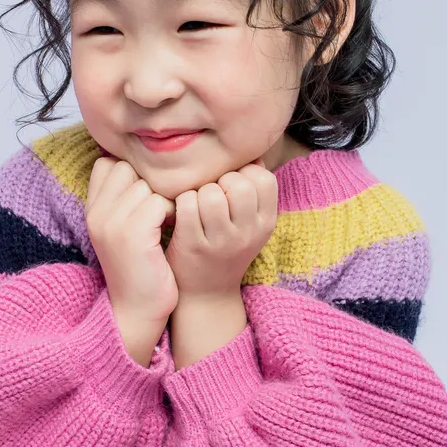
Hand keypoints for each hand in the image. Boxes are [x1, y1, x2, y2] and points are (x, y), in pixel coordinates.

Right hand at [86, 157, 177, 363]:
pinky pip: (159, 202)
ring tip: (163, 223)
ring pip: (146, 185)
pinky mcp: (133, 234)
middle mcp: (96, 214)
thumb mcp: (120, 231)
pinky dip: (170, 213)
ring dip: (162, 201)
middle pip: (127, 168)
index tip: (142, 199)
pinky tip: (169, 230)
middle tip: (156, 211)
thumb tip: (144, 167)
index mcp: (90, 210)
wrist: (137, 310)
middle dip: (147, 185)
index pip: (107, 164)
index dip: (130, 175)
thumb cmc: (138, 268)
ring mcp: (112, 223)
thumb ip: (122, 199)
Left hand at [165, 160, 277, 302]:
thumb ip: (252, 190)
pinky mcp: (192, 245)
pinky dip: (180, 202)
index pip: (263, 179)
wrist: (205, 294)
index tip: (230, 189)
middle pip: (238, 183)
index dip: (243, 175)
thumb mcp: (249, 223)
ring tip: (195, 206)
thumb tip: (250, 152)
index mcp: (266, 222)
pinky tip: (180, 213)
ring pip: (211, 192)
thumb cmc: (224, 248)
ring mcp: (220, 241)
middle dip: (220, 182)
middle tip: (210, 197)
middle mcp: (247, 233)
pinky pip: (187, 204)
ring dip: (199, 192)